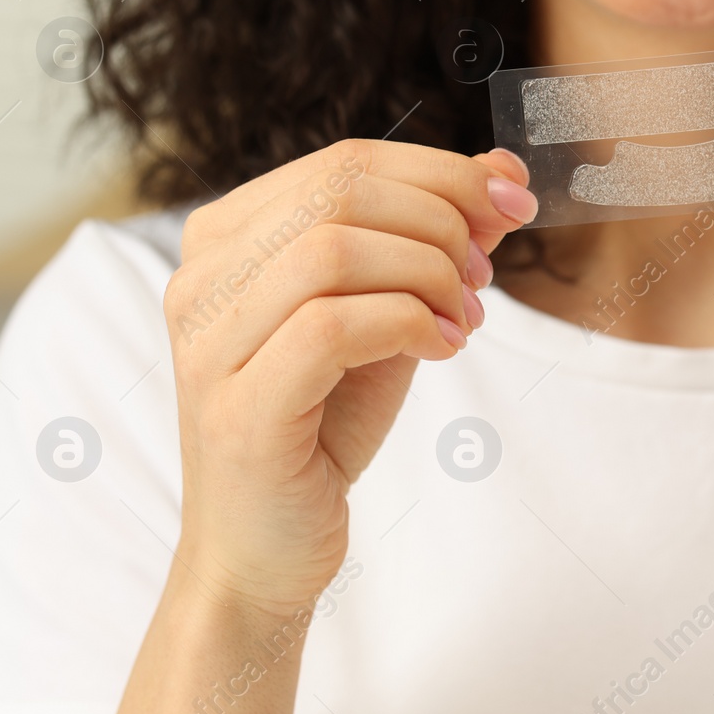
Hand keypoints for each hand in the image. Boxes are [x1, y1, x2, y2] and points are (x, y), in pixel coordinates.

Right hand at [161, 140, 536, 611]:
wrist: (264, 551)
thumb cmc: (321, 426)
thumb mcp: (387, 312)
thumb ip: (431, 241)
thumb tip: (502, 170)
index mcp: (226, 239)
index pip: (343, 162)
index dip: (443, 172)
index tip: (513, 202)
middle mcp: (199, 278)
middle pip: (339, 191)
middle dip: (442, 220)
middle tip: (484, 275)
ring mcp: (209, 344)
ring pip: (334, 251)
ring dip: (429, 275)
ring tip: (464, 319)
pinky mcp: (238, 409)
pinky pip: (334, 327)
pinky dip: (410, 325)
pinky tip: (443, 351)